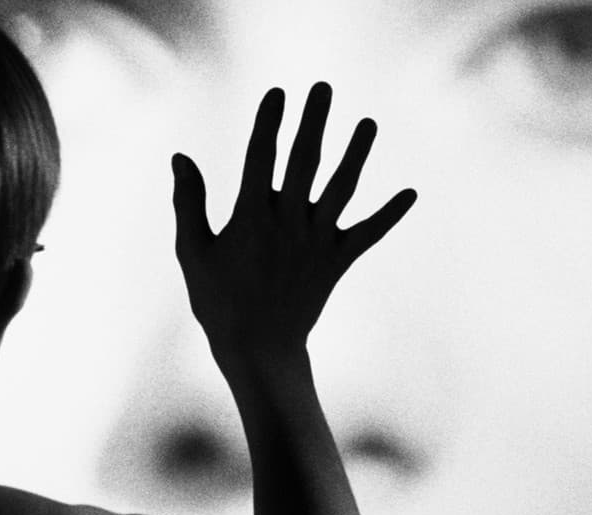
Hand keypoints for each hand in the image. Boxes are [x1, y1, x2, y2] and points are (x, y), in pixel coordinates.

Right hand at [171, 82, 416, 357]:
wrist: (259, 350)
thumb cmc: (219, 301)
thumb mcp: (193, 251)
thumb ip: (189, 202)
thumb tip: (180, 157)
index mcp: (251, 217)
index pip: (262, 156)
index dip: (270, 121)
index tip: (278, 93)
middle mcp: (289, 223)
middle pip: (306, 161)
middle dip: (315, 121)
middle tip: (324, 88)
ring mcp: (316, 242)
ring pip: (342, 189)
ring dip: (357, 154)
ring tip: (369, 123)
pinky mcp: (337, 261)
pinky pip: (368, 234)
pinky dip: (390, 215)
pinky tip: (412, 194)